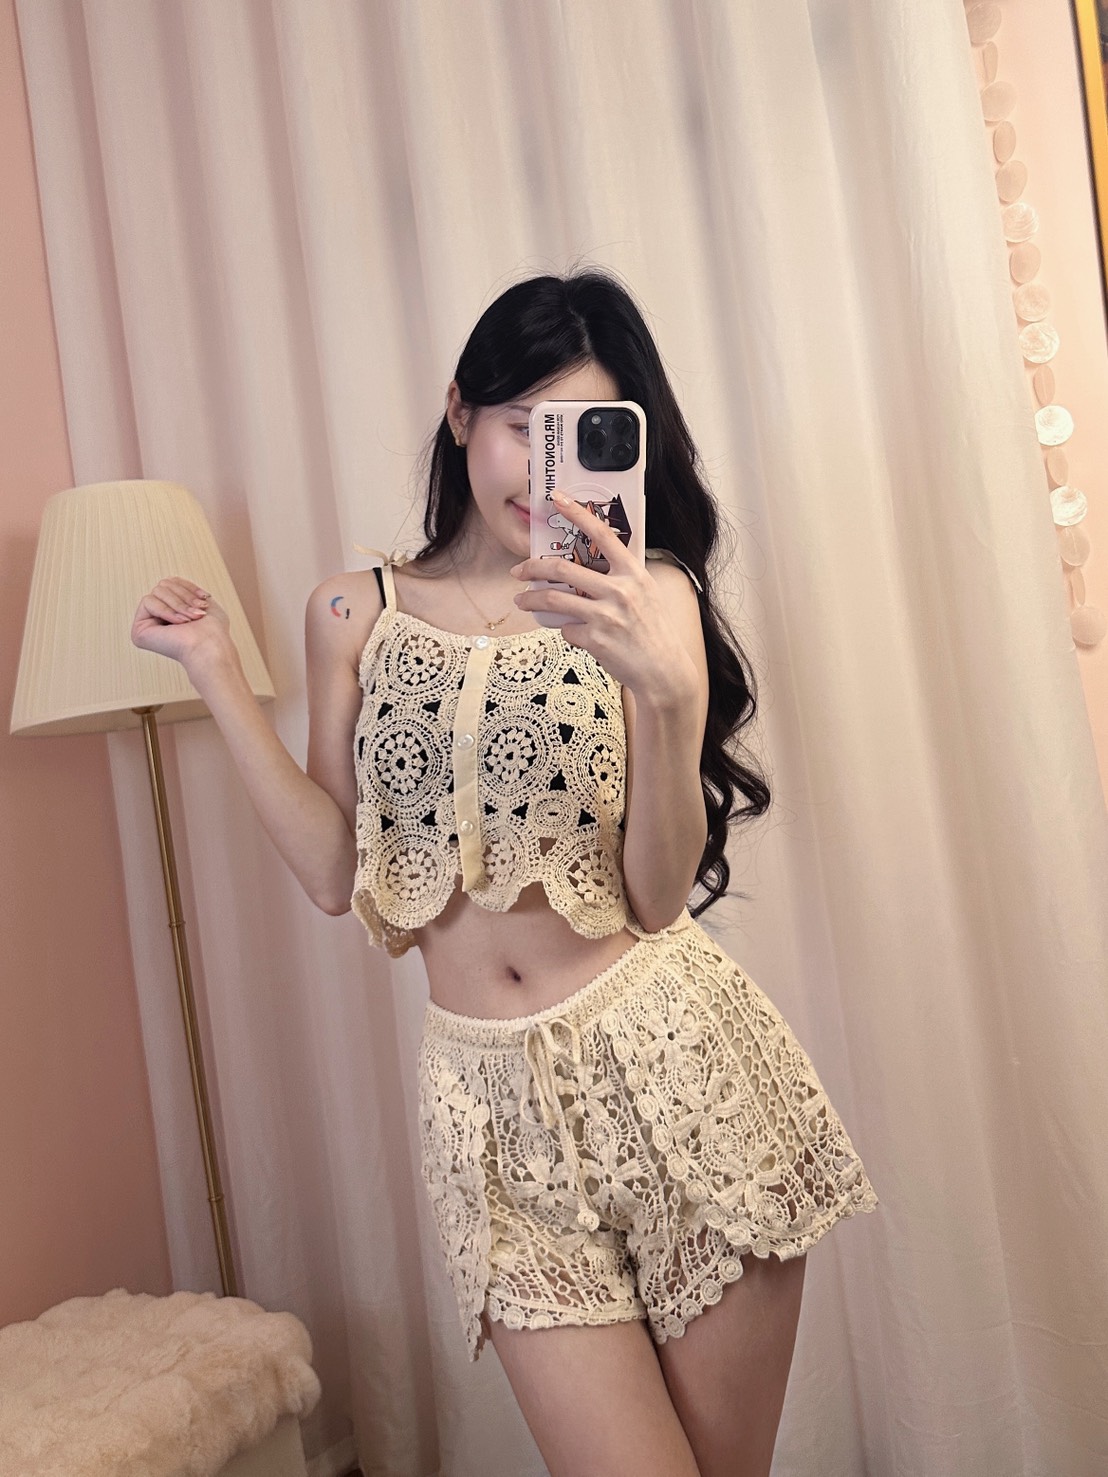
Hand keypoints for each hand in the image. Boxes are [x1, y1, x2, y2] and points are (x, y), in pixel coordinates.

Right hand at [130, 577, 233, 672]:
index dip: (188, 587)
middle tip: (198, 614)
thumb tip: (169, 582)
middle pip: (164, 585)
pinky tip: (179, 624)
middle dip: (184, 597)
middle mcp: (159, 619)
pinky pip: (148, 601)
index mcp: (172, 612)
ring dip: (178, 604)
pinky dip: (166, 611)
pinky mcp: (139, 630)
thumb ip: (183, 590)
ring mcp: (148, 625)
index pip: (172, 583)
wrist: (210, 646)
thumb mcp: (202, 601)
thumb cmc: (213, 630)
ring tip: (190, 620)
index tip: (205, 598)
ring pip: (157, 591)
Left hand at [510, 492, 696, 700]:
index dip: (577, 513)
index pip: (602, 534)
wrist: (664, 671)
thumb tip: (585, 569)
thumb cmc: (654, 632)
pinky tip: (576, 634)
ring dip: (531, 599)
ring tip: (521, 601)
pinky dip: (567, 631)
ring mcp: (606, 615)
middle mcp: (620, 590)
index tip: (557, 499)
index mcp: (633, 573)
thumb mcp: (645, 594)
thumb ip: (620, 578)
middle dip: (532, 567)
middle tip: (518, 571)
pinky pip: (567, 630)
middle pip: (563, 568)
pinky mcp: (596, 640)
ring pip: (554, 599)